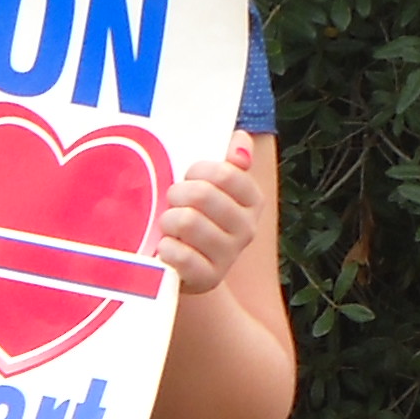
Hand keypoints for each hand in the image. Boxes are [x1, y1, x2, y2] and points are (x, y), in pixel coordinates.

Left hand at [155, 135, 266, 295]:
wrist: (191, 268)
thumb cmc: (199, 216)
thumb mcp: (214, 186)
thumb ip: (229, 160)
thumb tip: (240, 139)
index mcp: (253, 200)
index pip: (226, 172)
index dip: (198, 171)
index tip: (190, 178)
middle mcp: (247, 228)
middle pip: (202, 194)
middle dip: (178, 194)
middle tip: (174, 203)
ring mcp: (229, 256)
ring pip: (188, 222)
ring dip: (169, 221)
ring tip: (170, 226)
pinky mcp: (208, 279)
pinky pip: (180, 255)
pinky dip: (166, 248)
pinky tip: (167, 248)